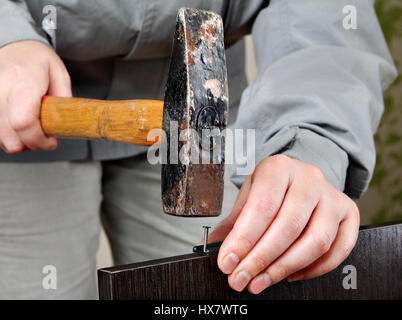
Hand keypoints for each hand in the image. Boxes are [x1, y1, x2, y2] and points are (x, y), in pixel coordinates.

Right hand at [0, 40, 70, 152]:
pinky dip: (6, 136)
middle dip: (31, 144)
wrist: (12, 45)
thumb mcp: (60, 75)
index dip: (38, 139)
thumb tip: (64, 125)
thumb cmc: (36, 59)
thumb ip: (64, 100)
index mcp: (24, 79)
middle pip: (10, 137)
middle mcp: (0, 89)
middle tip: (43, 135)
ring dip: (18, 141)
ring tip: (30, 126)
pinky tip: (16, 125)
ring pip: (0, 139)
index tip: (50, 141)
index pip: (24, 122)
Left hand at [209, 154, 358, 293]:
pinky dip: (314, 269)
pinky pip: (338, 250)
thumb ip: (234, 220)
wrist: (299, 177)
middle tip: (240, 279)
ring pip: (315, 241)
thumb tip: (214, 246)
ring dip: (284, 268)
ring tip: (260, 281)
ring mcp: (332, 196)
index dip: (244, 239)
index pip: (262, 207)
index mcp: (278, 168)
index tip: (227, 262)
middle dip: (260, 259)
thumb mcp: (249, 194)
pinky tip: (290, 275)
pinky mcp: (349, 213)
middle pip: (288, 227)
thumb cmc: (271, 187)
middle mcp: (309, 178)